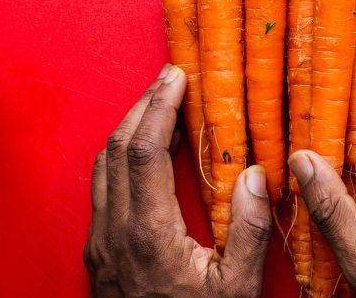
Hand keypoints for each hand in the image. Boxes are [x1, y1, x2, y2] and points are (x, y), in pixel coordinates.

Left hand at [84, 65, 271, 297]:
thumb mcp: (235, 288)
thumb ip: (248, 230)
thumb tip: (256, 176)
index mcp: (149, 233)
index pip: (144, 150)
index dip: (158, 108)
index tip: (176, 79)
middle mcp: (115, 229)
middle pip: (117, 148)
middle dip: (143, 105)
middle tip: (168, 78)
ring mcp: (101, 239)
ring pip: (102, 164)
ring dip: (128, 127)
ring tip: (155, 104)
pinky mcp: (98, 248)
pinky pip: (101, 184)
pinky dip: (120, 154)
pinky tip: (140, 150)